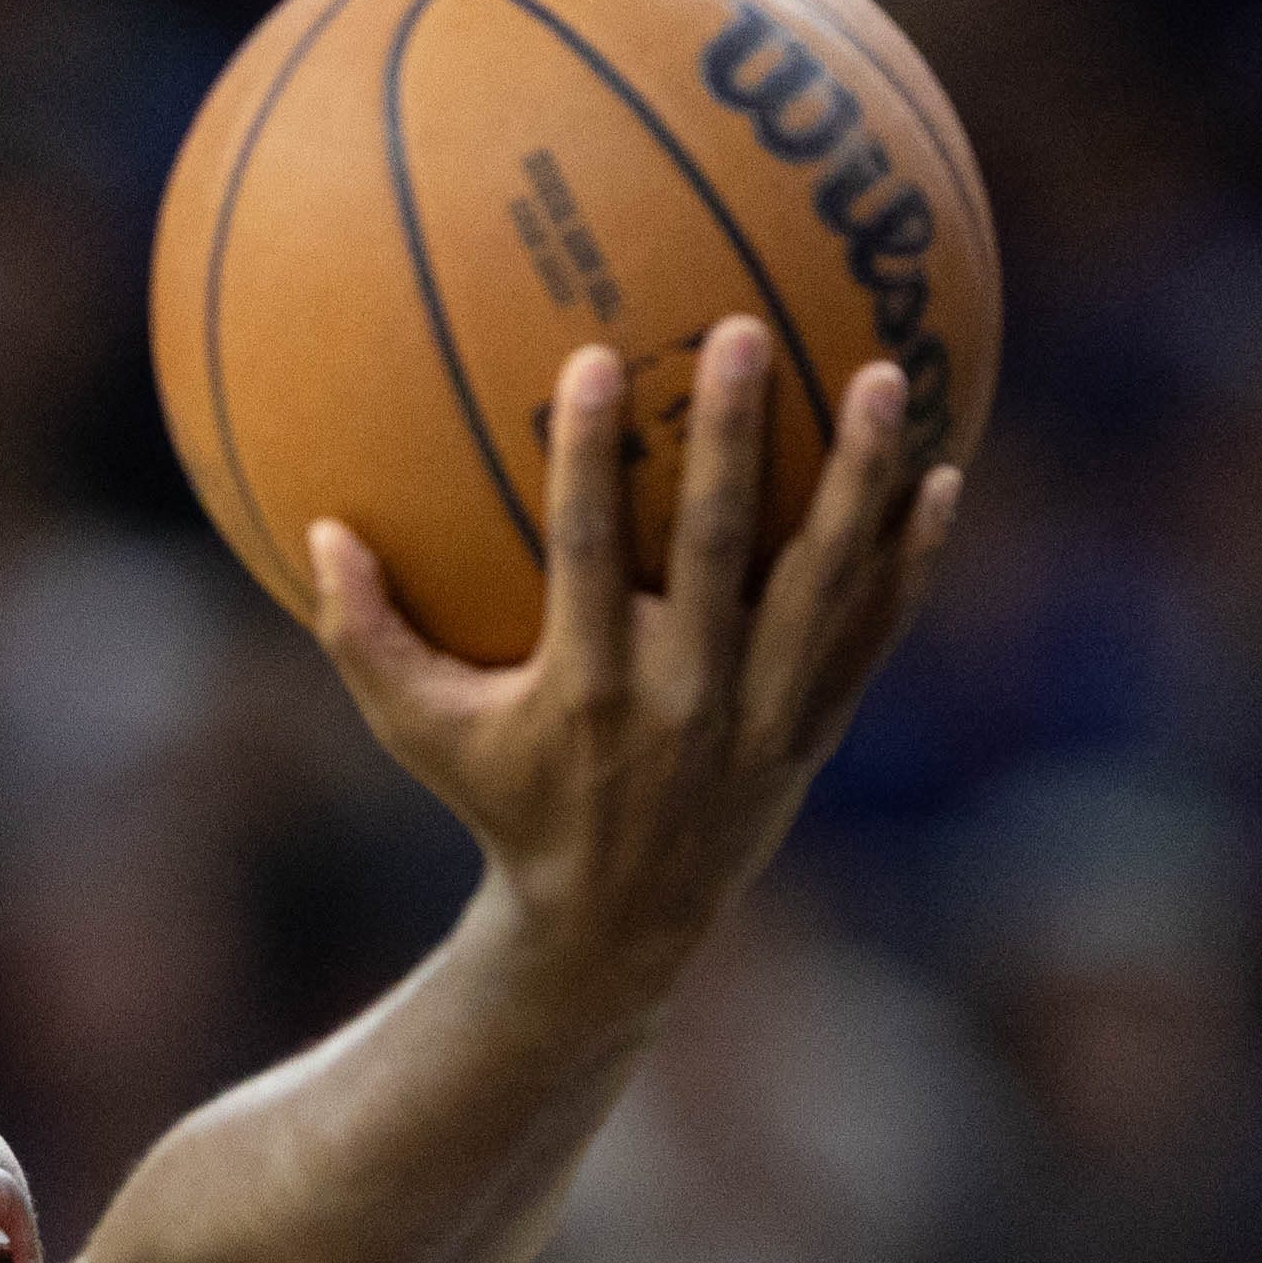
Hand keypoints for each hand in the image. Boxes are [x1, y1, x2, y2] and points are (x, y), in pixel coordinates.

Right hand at [308, 318, 955, 984]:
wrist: (613, 928)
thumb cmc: (507, 805)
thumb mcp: (422, 736)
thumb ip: (365, 638)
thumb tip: (316, 531)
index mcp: (589, 690)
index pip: (588, 556)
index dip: (591, 462)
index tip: (595, 360)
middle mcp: (685, 698)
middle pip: (720, 552)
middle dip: (735, 442)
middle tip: (746, 334)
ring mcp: (762, 717)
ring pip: (820, 585)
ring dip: (857, 484)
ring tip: (886, 381)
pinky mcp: (813, 730)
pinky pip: (872, 636)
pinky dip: (910, 566)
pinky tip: (946, 479)